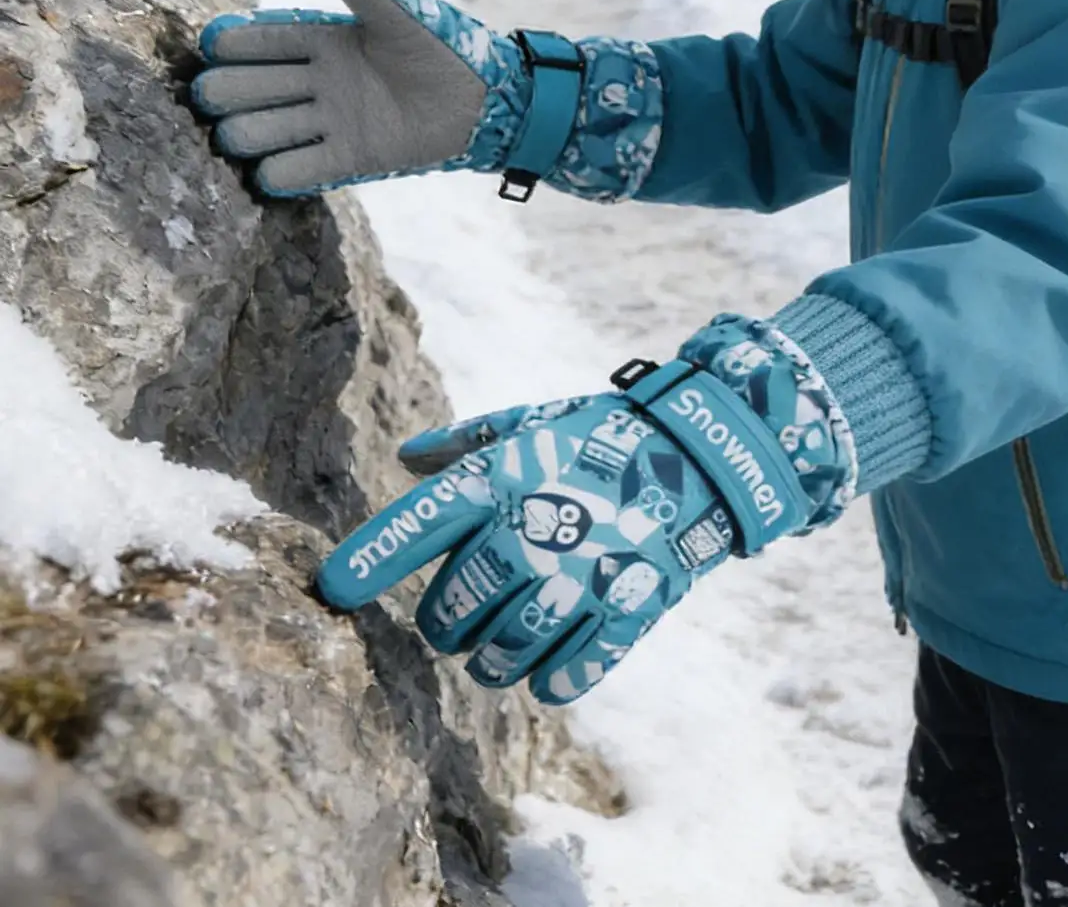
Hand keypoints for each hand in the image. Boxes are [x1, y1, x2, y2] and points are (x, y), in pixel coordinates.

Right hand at [190, 0, 581, 196]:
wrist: (484, 100)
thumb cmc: (444, 47)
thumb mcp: (402, 16)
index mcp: (323, 40)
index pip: (261, 41)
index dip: (234, 44)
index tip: (213, 45)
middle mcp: (317, 81)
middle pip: (245, 88)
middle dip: (223, 91)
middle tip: (210, 95)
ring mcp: (328, 121)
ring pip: (258, 131)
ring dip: (244, 134)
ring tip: (234, 135)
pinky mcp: (348, 158)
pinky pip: (294, 173)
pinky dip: (278, 174)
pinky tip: (271, 170)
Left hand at [316, 356, 818, 703]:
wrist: (698, 456)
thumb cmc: (602, 438)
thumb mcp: (533, 425)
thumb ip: (466, 445)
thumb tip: (407, 459)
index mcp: (498, 482)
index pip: (412, 529)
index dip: (363, 564)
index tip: (330, 591)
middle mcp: (528, 533)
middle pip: (449, 618)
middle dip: (448, 622)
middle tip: (464, 611)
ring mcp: (576, 579)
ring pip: (498, 660)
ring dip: (494, 658)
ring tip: (507, 638)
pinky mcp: (620, 614)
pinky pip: (561, 680)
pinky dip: (549, 677)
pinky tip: (553, 658)